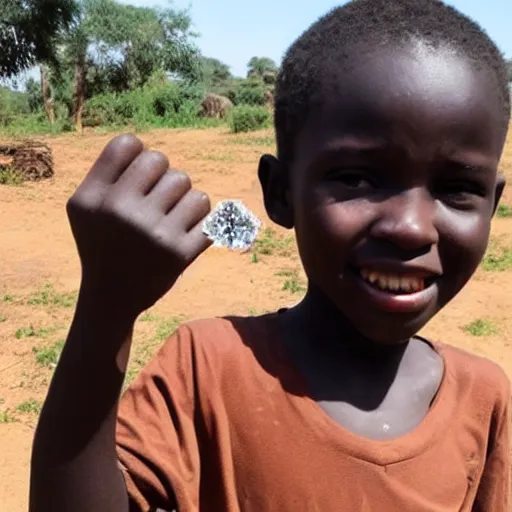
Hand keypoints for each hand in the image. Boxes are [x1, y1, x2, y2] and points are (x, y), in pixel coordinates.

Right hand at [67, 134, 211, 316]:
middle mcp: (121, 212)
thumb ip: (107, 172)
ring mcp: (153, 233)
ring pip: (189, 187)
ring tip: (171, 218)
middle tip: (156, 201)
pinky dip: (202, 220)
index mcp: (92, 197)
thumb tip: (148, 149)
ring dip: (184, 200)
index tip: (138, 178)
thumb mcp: (84, 207)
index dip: (138, 156)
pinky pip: (208, 214)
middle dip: (163, 178)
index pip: (128, 144)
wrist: (113, 296)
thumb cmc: (102, 243)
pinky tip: (187, 231)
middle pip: (161, 161)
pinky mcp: (180, 253)